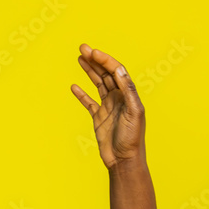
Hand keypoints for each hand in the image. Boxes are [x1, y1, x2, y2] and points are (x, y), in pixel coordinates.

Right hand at [70, 44, 145, 169]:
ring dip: (90, 71)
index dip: (105, 60)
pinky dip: (81, 94)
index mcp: (128, 96)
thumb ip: (128, 91)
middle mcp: (119, 99)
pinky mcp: (99, 118)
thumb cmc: (132, 139)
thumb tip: (119, 70)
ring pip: (98, 84)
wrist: (124, 161)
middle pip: (107, 74)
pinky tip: (74, 86)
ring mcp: (108, 108)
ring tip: (79, 58)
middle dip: (95, 60)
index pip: (117, 71)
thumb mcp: (134, 113)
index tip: (92, 52)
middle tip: (82, 47)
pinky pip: (89, 102)